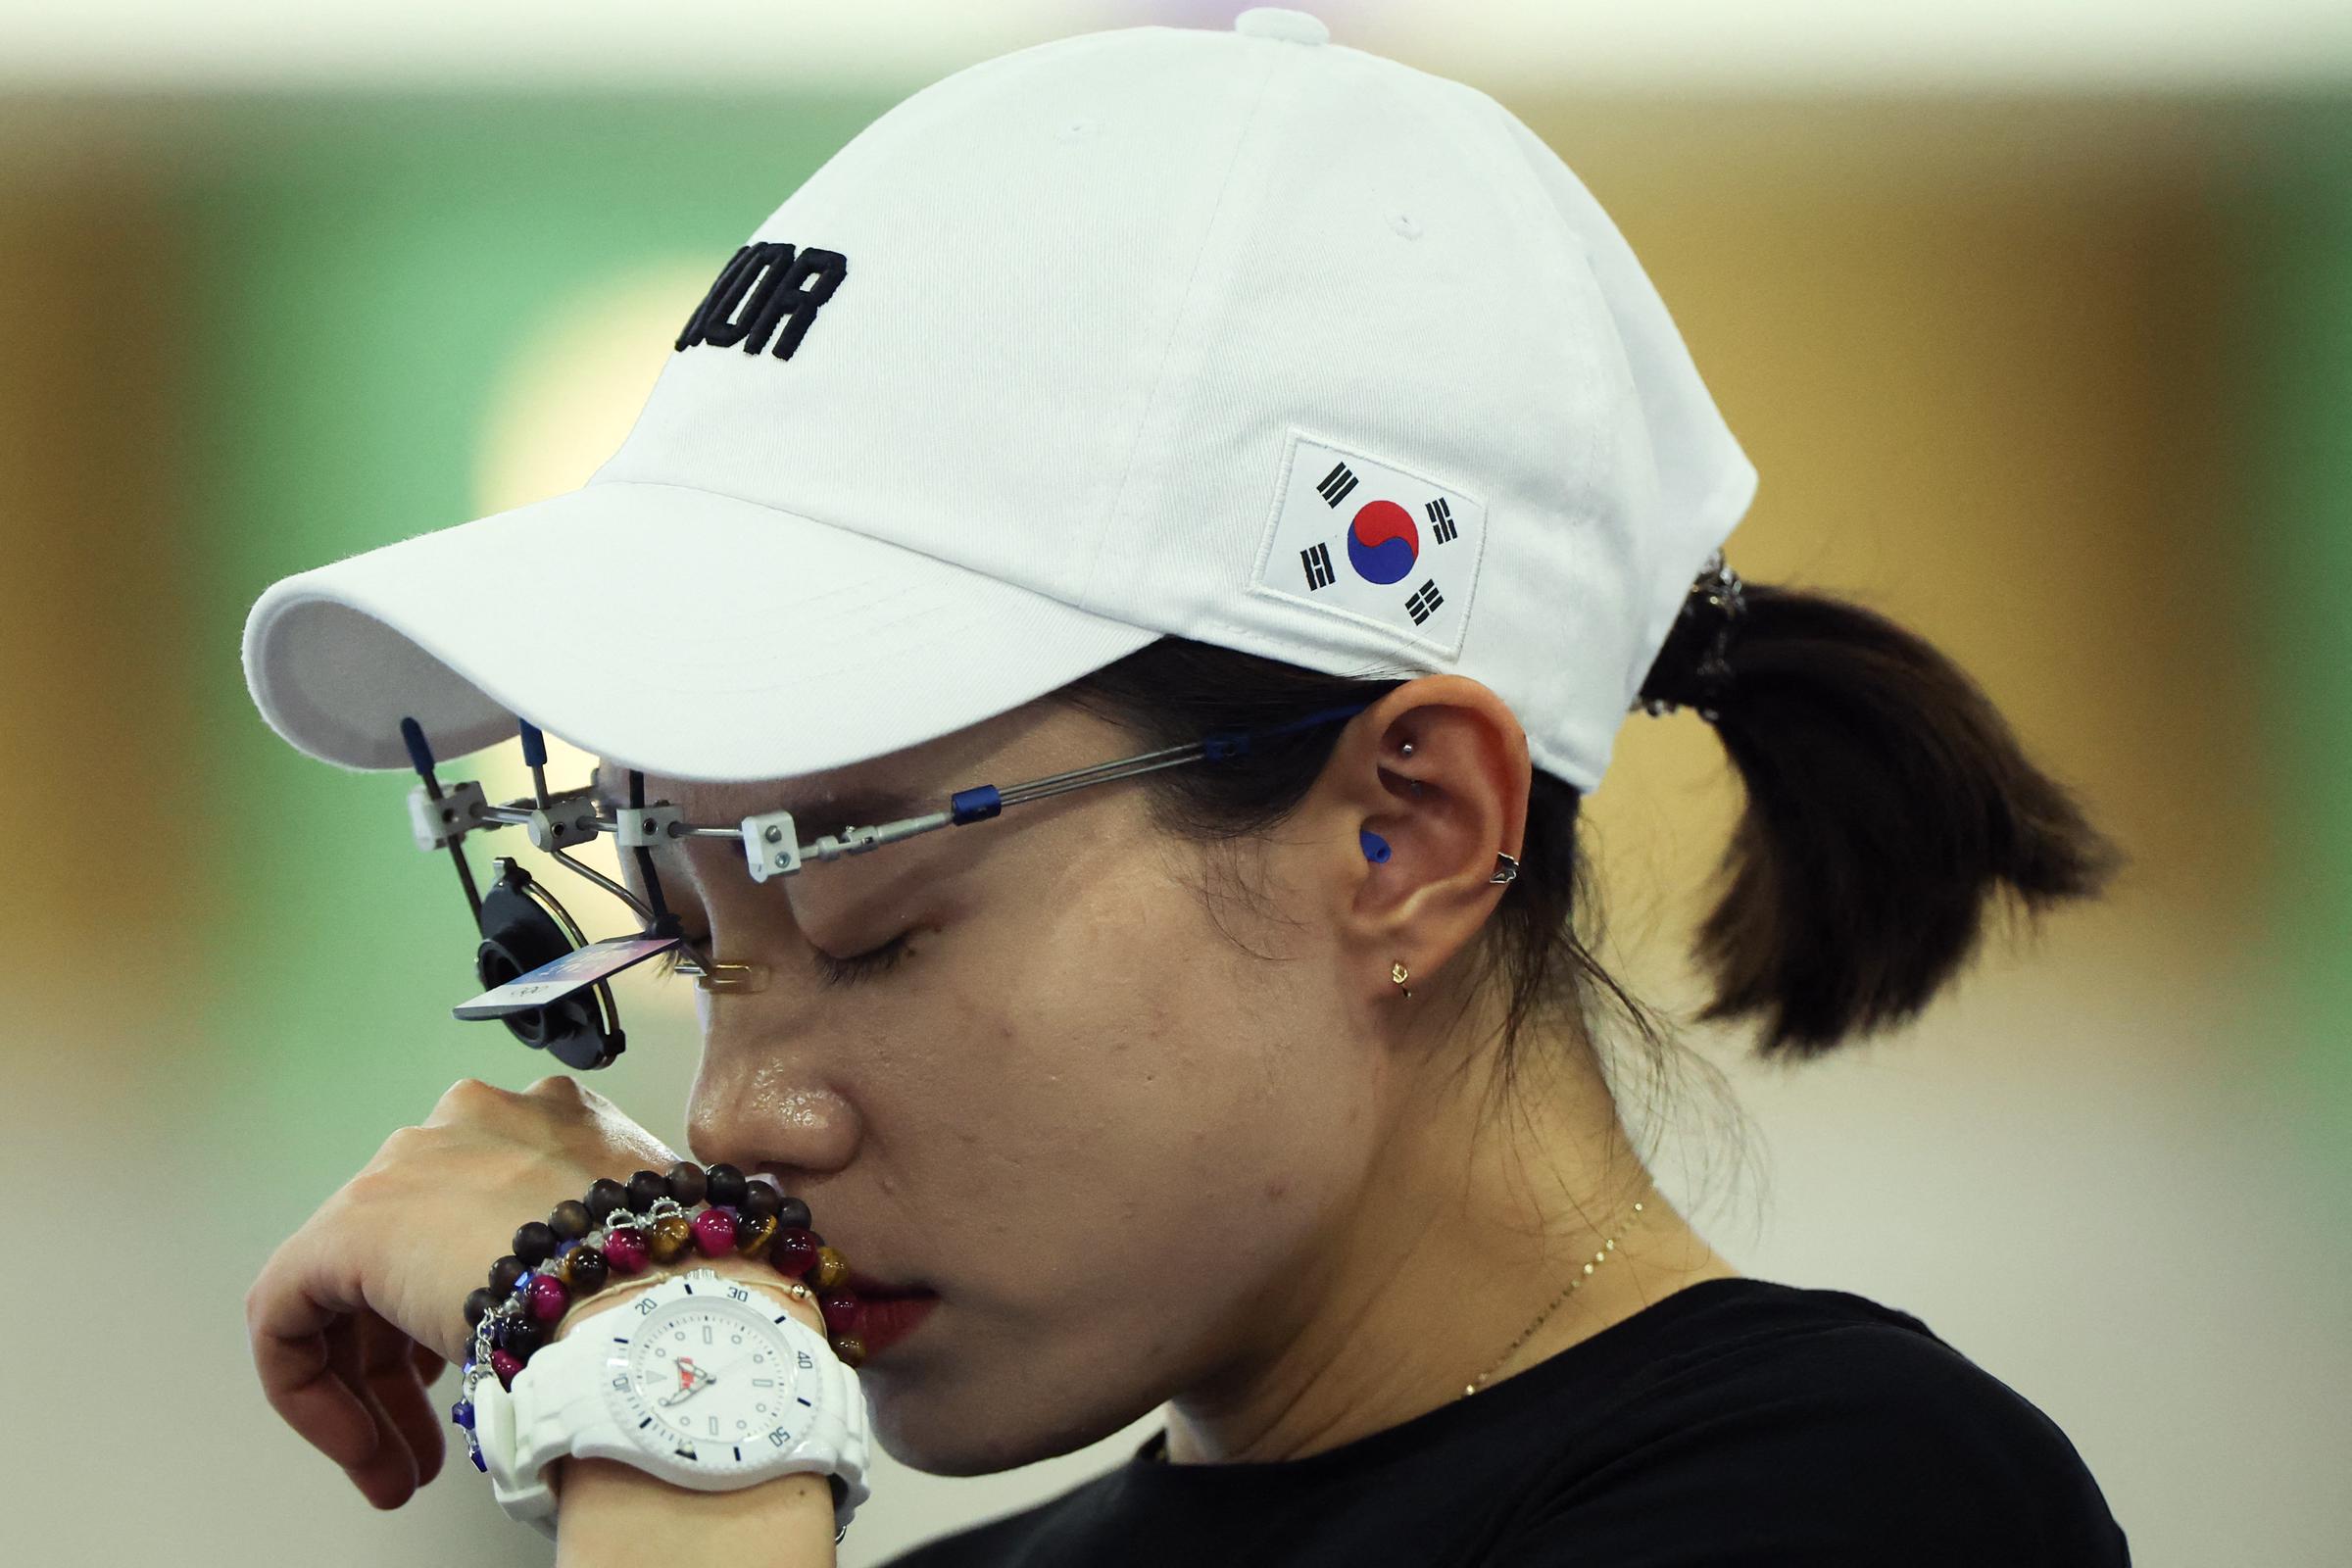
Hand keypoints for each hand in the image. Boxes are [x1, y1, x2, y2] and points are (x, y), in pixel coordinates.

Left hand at [245, 1073, 683, 1509]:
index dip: (480, 1296)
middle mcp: (472, 1122)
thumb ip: (607, 1257)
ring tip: (403, 1467)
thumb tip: (606, 1317)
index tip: (495, 1364)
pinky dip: (314, 1389)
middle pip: (417, 1247)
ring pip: (357, 1287)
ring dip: (378, 1390)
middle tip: (439, 1434)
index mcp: (554, 1116)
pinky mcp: (346, 1227)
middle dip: (419, 1356)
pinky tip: (362, 1446)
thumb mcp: (654, 1249)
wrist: (649, 1298)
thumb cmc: (678, 1284)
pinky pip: (294, 1311)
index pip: (488, 1207)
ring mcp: (407, 1166)